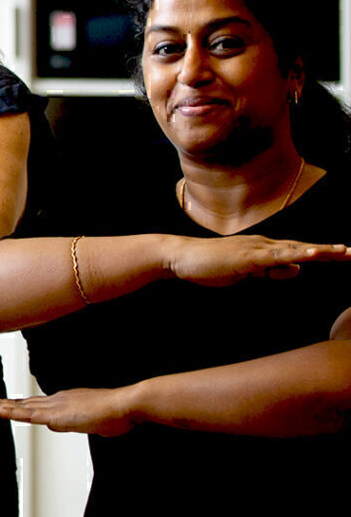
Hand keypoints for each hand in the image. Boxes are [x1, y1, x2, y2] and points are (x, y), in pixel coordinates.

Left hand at [0, 388, 138, 436]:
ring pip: (21, 408)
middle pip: (22, 404)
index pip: (34, 405)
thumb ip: (76, 423)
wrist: (126, 404)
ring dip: (0, 407)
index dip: (16, 406)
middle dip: (1, 404)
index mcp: (63, 402)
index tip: (1, 405)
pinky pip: (29, 415)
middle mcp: (55, 401)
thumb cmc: (117, 414)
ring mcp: (55, 407)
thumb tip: (61, 425)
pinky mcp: (57, 415)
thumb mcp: (91, 422)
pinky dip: (12, 413)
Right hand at [167, 235, 350, 287]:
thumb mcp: (246, 271)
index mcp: (263, 250)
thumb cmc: (209, 265)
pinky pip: (275, 256)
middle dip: (328, 251)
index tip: (342, 254)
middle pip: (301, 247)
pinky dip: (294, 254)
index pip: (296, 251)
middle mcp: (263, 245)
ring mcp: (255, 249)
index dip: (320, 253)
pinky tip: (309, 255)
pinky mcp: (246, 256)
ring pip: (293, 249)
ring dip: (319, 250)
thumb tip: (296, 269)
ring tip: (342, 252)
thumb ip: (270, 270)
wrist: (181, 257)